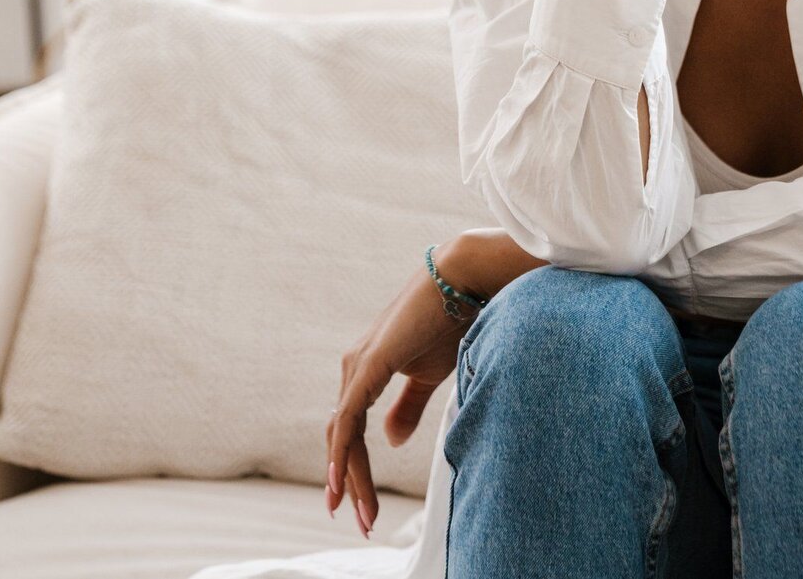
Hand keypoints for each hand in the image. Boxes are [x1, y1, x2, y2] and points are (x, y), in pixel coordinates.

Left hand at [324, 243, 472, 538]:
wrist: (463, 281)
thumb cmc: (450, 321)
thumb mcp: (428, 375)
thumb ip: (407, 407)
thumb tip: (389, 441)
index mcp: (366, 371)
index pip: (353, 431)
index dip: (355, 469)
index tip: (364, 508)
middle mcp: (354, 368)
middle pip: (342, 438)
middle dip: (351, 482)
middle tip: (362, 521)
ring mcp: (357, 366)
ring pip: (343, 435)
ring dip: (350, 476)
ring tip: (360, 513)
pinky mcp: (368, 364)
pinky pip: (347, 419)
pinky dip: (342, 452)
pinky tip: (340, 479)